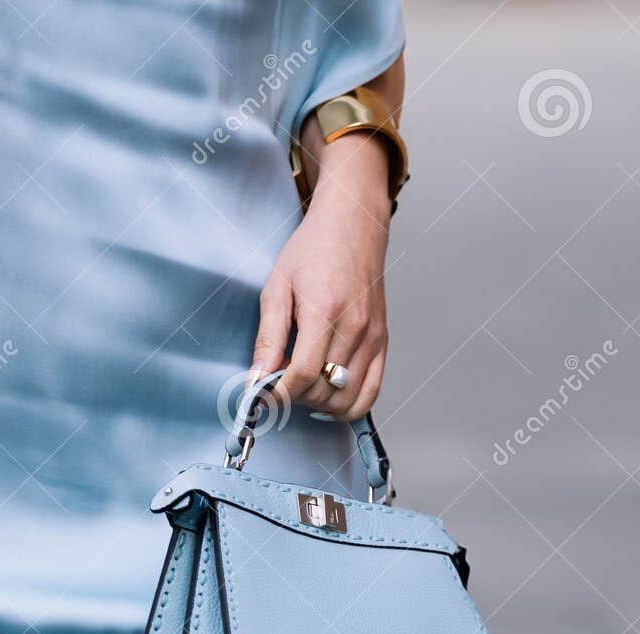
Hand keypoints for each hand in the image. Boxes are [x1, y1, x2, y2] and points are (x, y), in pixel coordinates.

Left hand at [252, 133, 393, 421]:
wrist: (353, 223)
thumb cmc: (314, 248)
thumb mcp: (277, 286)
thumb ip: (268, 336)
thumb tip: (257, 377)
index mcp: (325, 310)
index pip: (303, 374)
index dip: (279, 394)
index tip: (262, 394)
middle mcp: (355, 327)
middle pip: (324, 391)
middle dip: (295, 397)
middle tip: (278, 382)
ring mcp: (373, 337)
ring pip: (348, 399)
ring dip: (319, 404)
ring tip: (302, 385)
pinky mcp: (382, 342)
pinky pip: (372, 392)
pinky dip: (348, 404)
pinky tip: (327, 394)